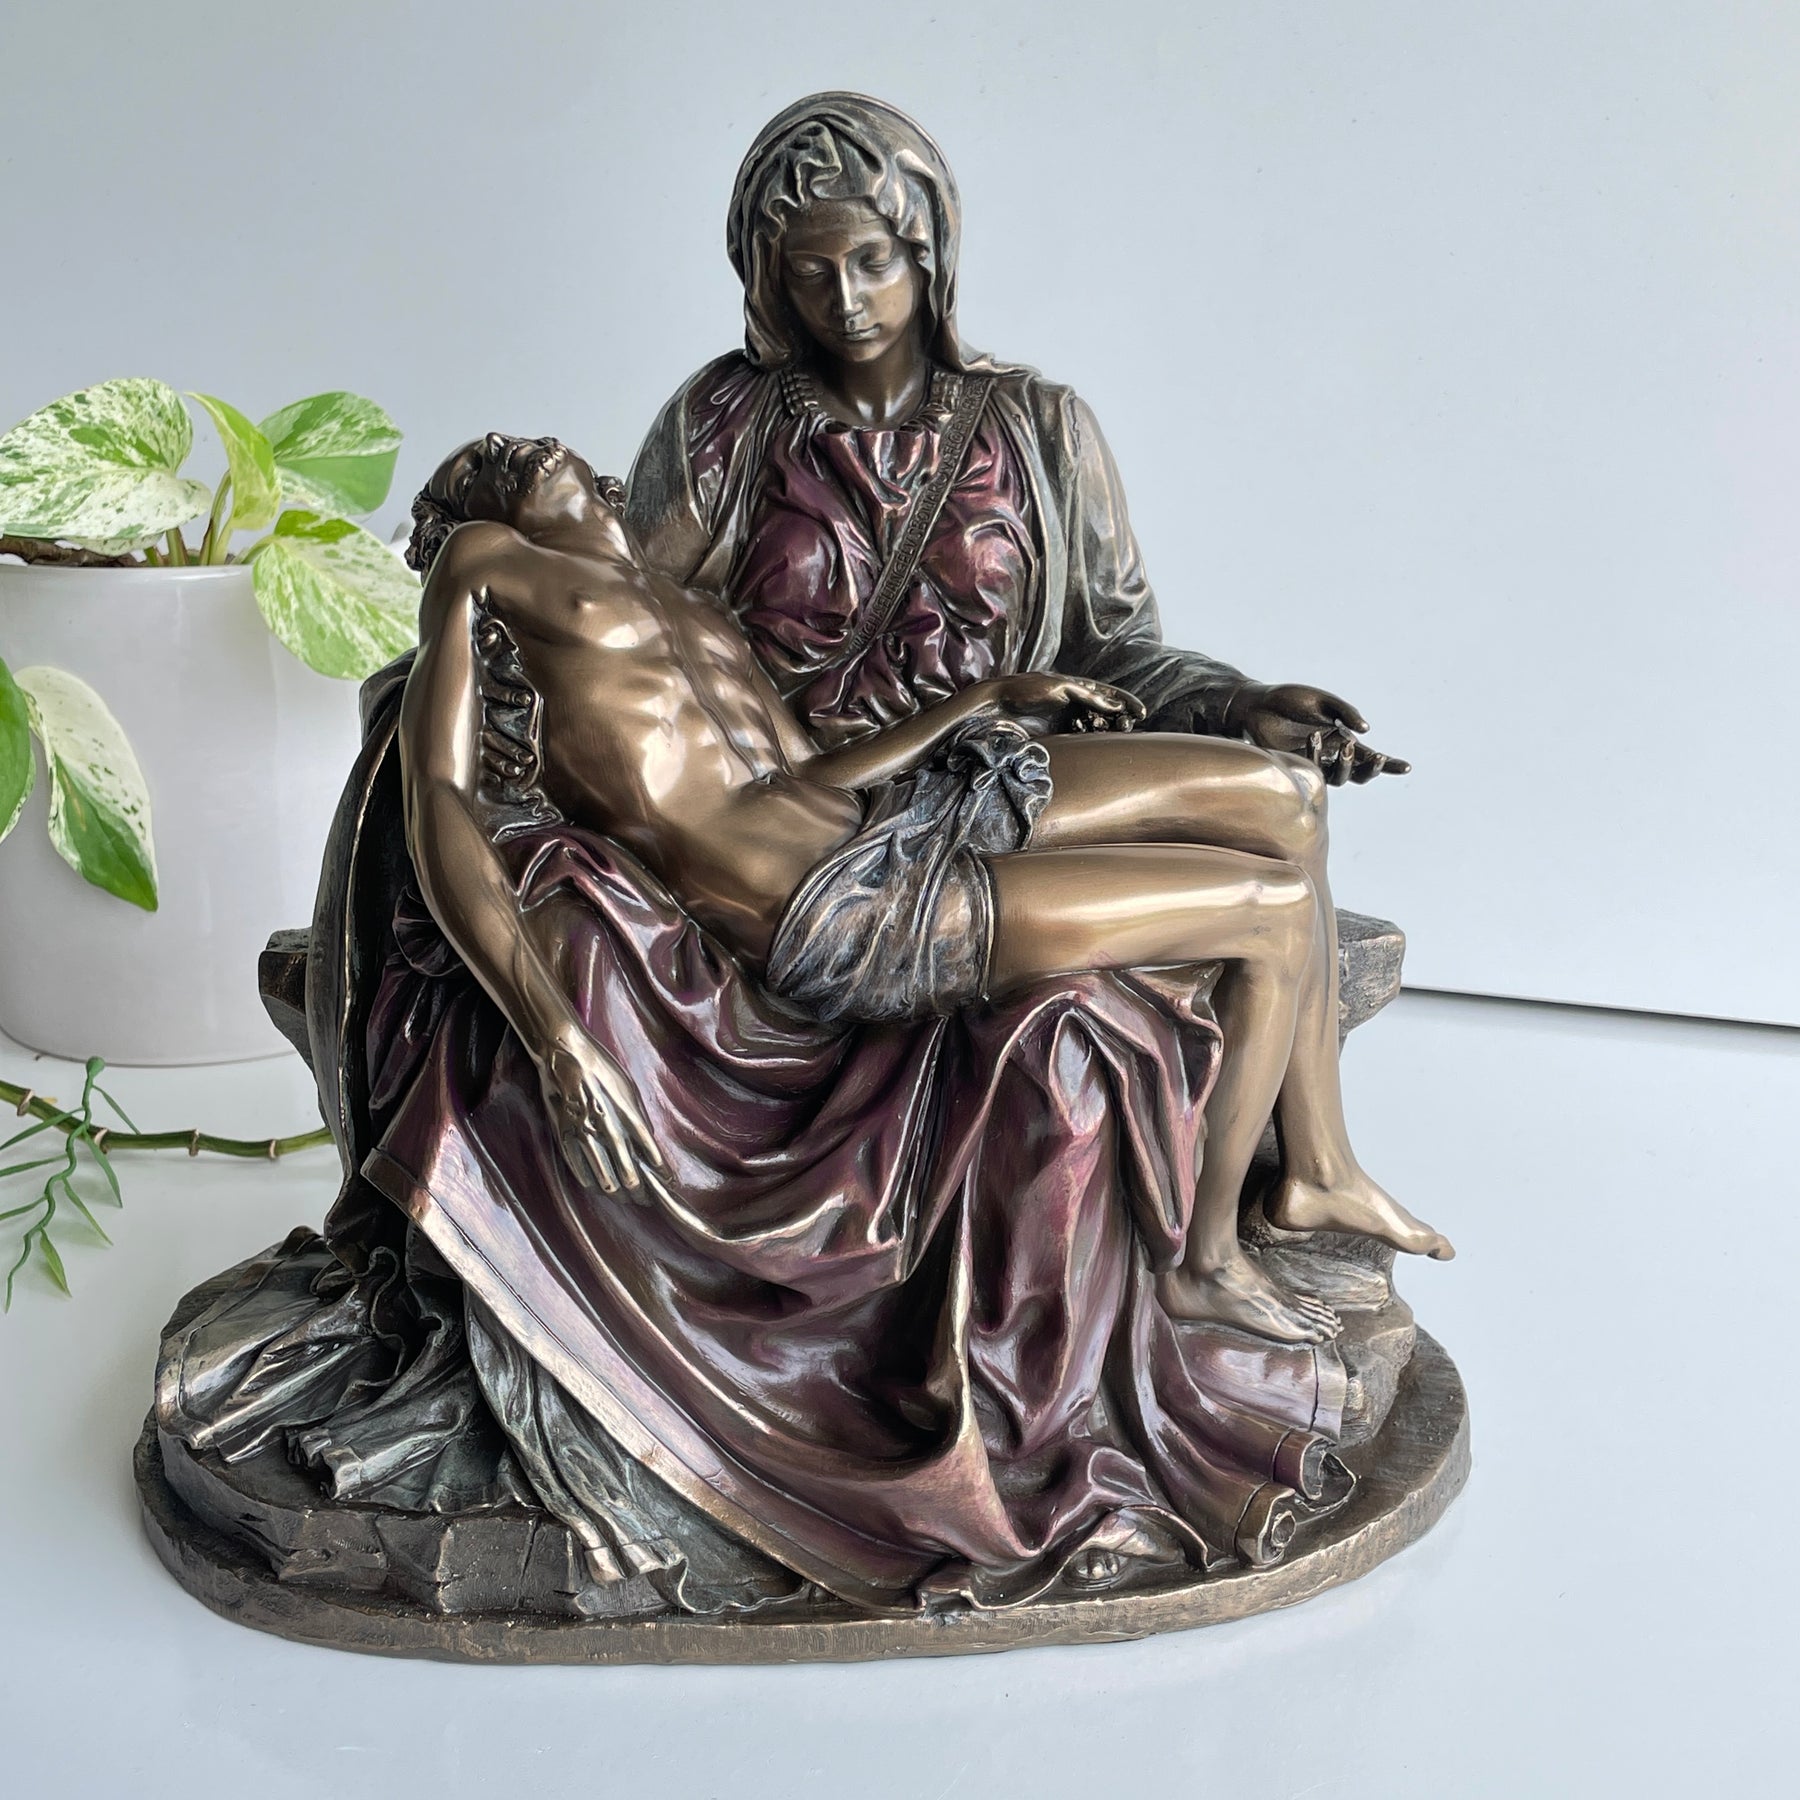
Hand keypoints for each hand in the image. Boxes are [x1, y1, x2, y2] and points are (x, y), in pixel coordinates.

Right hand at [535, 1021, 664, 1194]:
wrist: (563, 1055)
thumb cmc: (600, 1067)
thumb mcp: (628, 1087)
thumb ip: (638, 1116)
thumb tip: (648, 1140)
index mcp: (627, 1114)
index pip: (651, 1153)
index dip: (661, 1172)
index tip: (668, 1182)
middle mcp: (607, 1128)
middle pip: (628, 1174)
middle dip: (641, 1192)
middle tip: (647, 1197)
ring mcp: (584, 1135)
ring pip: (604, 1179)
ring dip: (618, 1193)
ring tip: (626, 1198)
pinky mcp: (564, 1137)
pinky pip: (579, 1171)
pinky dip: (592, 1183)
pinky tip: (599, 1187)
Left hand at [989, 673, 1145, 737]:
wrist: (997, 705)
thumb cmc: (1026, 691)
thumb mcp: (1061, 689)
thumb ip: (1089, 697)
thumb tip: (1116, 706)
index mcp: (1077, 686)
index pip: (1109, 694)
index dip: (1126, 702)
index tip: (1141, 712)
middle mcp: (1074, 702)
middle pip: (1105, 712)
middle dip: (1119, 718)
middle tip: (1127, 727)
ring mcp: (1066, 719)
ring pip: (1094, 726)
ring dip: (1106, 730)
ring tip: (1113, 732)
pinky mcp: (1056, 733)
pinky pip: (1080, 738)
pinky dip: (1090, 739)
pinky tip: (1093, 739)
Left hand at [1224, 682, 1409, 785]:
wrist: (1256, 704)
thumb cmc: (1290, 700)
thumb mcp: (1324, 701)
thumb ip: (1346, 713)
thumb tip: (1367, 730)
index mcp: (1341, 739)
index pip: (1367, 756)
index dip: (1388, 765)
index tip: (1406, 768)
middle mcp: (1329, 755)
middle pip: (1358, 775)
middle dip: (1371, 769)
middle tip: (1375, 756)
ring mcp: (1313, 762)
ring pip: (1339, 778)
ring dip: (1346, 764)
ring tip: (1344, 745)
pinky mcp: (1294, 766)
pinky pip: (1313, 768)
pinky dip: (1316, 753)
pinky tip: (1314, 736)